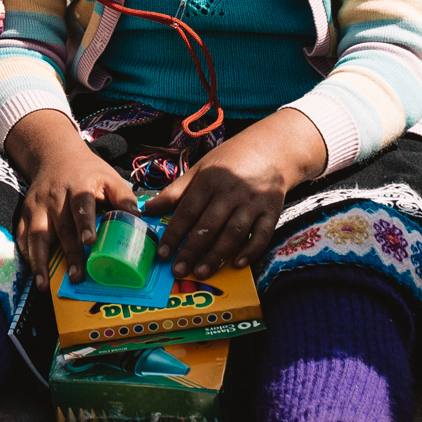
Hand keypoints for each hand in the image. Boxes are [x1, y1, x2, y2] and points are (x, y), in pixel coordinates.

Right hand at [6, 113, 136, 281]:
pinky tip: (32, 272)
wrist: (55, 155)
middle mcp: (55, 197)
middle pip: (62, 228)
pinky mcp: (26, 212)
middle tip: (76, 277)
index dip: (85, 223)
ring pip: (36, 235)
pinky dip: (25, 254)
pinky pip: (22, 235)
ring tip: (44, 285)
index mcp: (78, 186)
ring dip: (39, 261)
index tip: (90, 241)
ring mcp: (37, 206)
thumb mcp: (109, 176)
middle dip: (69, 254)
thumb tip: (139, 220)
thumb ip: (123, 197)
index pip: (81, 204)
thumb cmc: (87, 171)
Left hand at [150, 111, 322, 276]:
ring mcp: (253, 202)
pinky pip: (262, 235)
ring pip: (233, 233)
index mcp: (209, 180)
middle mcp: (231, 191)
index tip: (162, 254)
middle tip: (178, 271)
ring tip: (201, 272)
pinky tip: (237, 264)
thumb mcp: (200, 169)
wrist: (271, 148)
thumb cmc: (230, 161)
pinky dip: (250, 251)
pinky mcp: (272, 210)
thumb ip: (175, 191)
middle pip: (209, 225)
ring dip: (217, 255)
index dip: (173, 234)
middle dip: (191, 250)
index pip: (187, 211)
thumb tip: (149, 209)